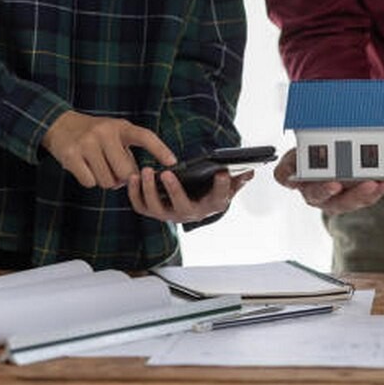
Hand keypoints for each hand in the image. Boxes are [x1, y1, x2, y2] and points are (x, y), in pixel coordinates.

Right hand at [42, 111, 176, 188]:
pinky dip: (89, 180)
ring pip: (107, 181)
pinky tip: (84, 167)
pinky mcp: (72, 155)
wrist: (60, 125)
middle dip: (122, 178)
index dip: (160, 150)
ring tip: (98, 166)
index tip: (172, 162)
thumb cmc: (96, 135)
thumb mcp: (115, 134)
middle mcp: (105, 132)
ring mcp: (88, 143)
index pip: (145, 137)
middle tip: (114, 170)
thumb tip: (138, 179)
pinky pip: (90, 182)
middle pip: (126, 173)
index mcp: (121, 127)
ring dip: (105, 181)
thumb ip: (128, 152)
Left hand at [127, 168, 254, 222]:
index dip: (221, 186)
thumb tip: (250, 171)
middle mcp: (188, 214)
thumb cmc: (210, 190)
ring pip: (156, 207)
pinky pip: (140, 205)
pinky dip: (134, 192)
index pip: (218, 198)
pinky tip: (133, 176)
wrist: (192, 200)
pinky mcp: (152, 210)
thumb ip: (238, 179)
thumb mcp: (227, 185)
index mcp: (210, 206)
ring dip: (149, 189)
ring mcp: (168, 214)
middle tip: (168, 173)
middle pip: (181, 207)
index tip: (222, 172)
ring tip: (147, 170)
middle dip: (174, 190)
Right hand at [272, 148, 383, 215]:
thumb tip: (289, 179)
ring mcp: (344, 196)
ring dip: (374, 191)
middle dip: (356, 193)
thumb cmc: (304, 161)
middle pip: (341, 200)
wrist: (316, 158)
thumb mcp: (290, 162)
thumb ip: (286, 171)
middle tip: (369, 183)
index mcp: (308, 189)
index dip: (324, 189)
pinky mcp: (360, 193)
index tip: (334, 184)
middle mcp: (326, 197)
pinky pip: (373, 192)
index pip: (315, 192)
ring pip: (359, 199)